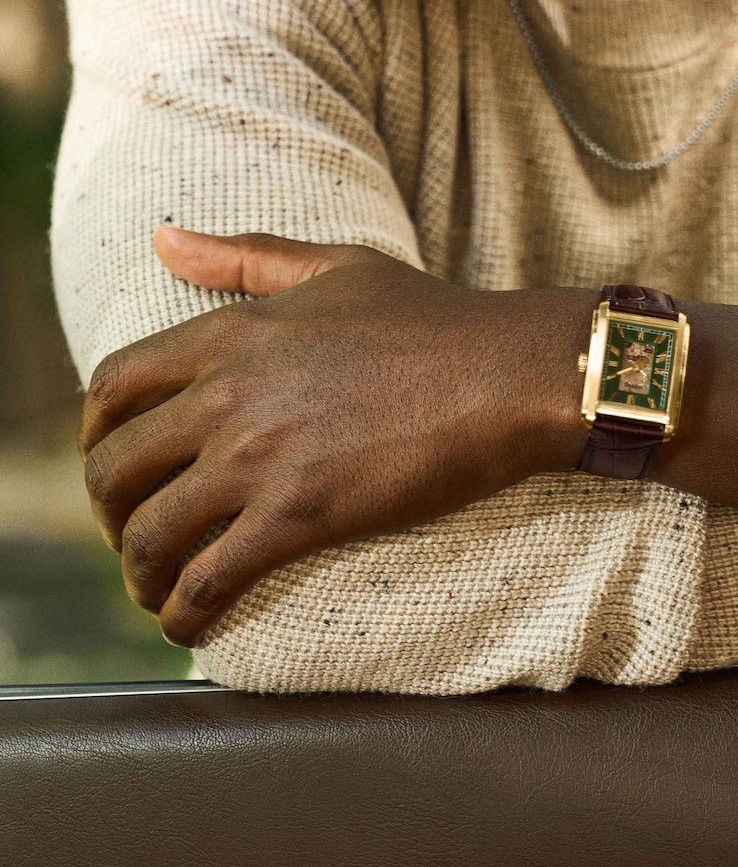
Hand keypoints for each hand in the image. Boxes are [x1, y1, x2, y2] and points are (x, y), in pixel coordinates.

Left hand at [79, 227, 591, 644]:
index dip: (97, 437)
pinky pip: (208, 580)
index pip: (114, 387)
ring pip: (149, 533)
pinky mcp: (299, 516)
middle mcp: (228, 393)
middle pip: (115, 467)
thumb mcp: (336, 266)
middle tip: (136, 536)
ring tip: (160, 590)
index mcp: (232, 332)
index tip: (115, 462)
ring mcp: (259, 457)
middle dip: (110, 515)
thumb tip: (161, 240)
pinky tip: (193, 625)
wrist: (512, 373)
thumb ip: (244, 256)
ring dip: (141, 573)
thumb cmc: (437, 320)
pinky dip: (184, 613)